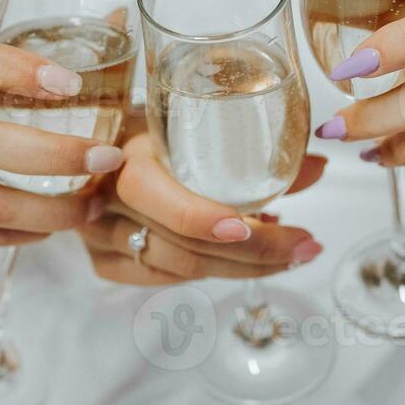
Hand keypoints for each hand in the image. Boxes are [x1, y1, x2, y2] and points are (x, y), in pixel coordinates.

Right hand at [80, 133, 327, 284]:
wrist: (86, 144)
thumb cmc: (146, 127)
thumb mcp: (187, 124)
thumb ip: (248, 149)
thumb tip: (318, 167)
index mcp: (122, 156)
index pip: (159, 199)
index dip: (203, 218)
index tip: (252, 225)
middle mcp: (104, 200)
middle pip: (185, 247)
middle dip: (256, 252)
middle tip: (306, 245)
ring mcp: (99, 238)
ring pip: (183, 270)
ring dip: (245, 267)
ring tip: (292, 254)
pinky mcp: (105, 265)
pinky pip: (167, 280)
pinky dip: (214, 272)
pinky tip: (249, 261)